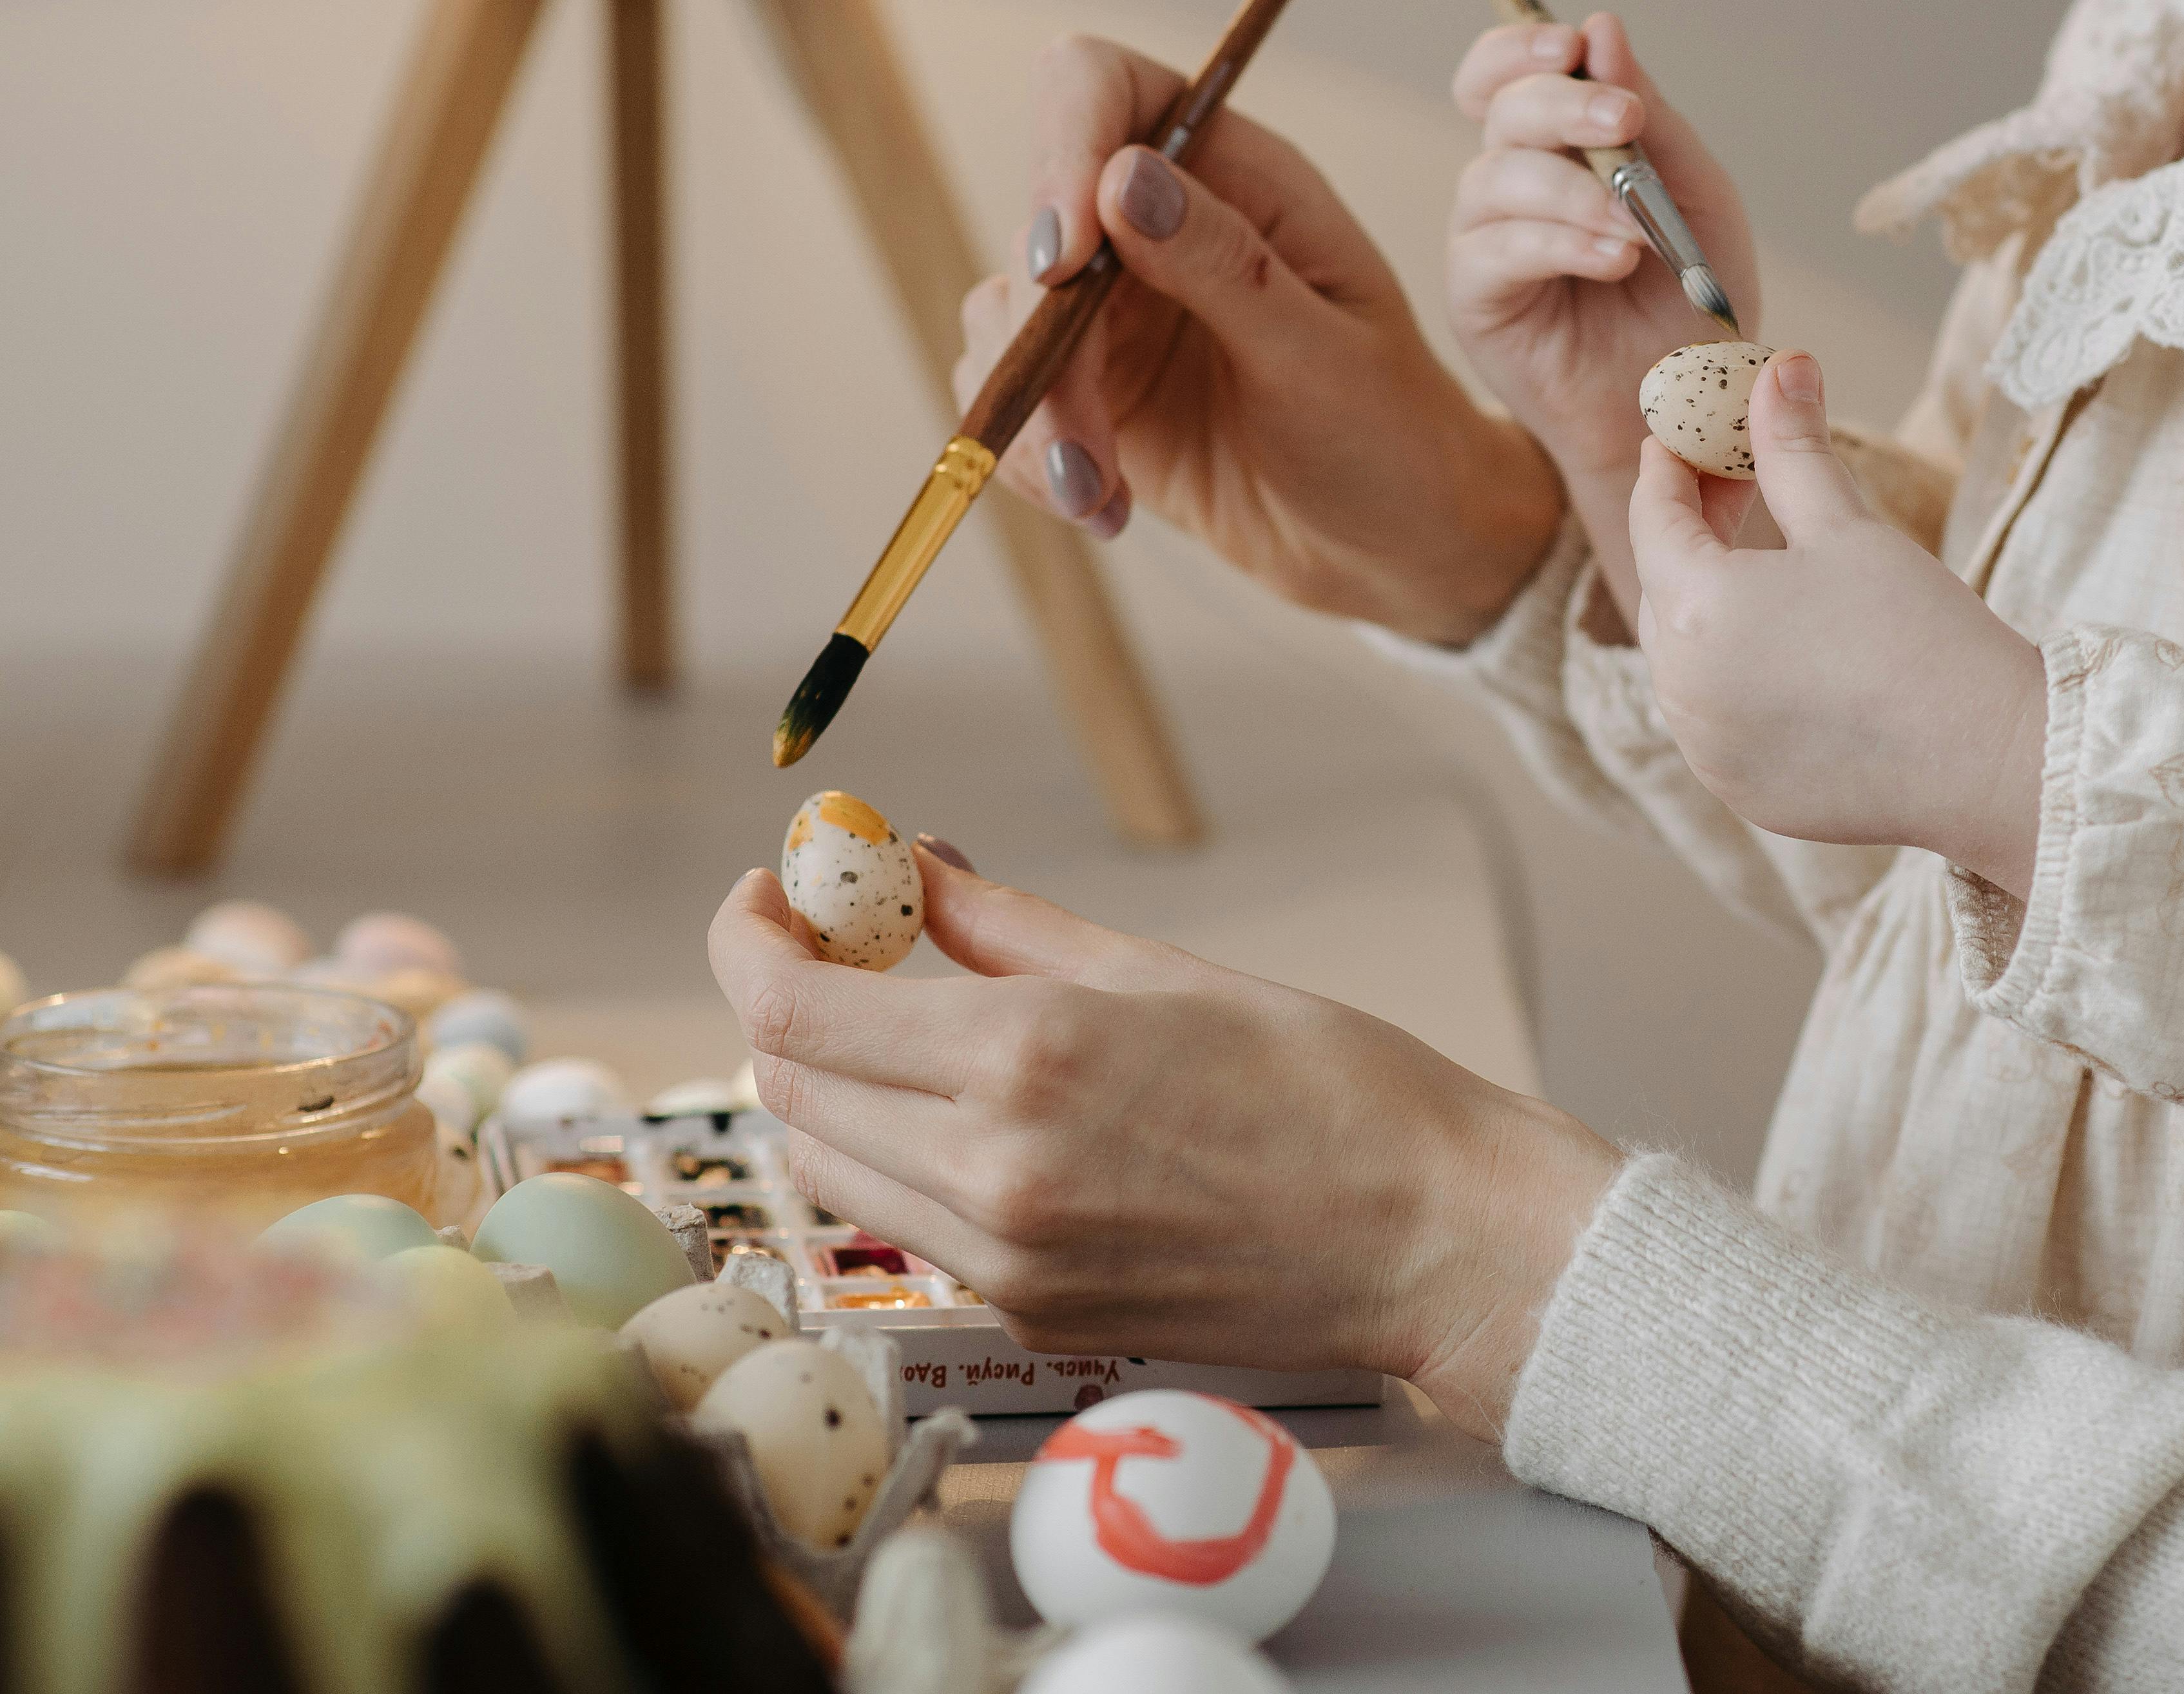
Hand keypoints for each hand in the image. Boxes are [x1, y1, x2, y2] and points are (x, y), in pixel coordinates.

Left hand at [709, 852, 1619, 1440]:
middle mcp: (992, 1172)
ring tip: (897, 1030)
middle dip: (788, 1005)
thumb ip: (1010, 926)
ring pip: (833, 1172)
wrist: (1430, 1238)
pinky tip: (969, 1113)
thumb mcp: (1165, 971)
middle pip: (793, 1090)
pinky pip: (914, 1231)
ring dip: (833, 1093)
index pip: (796, 1009)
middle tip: (836, 947)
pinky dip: (903, 1162)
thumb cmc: (1333, 1088)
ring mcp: (1006, 1261)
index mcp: (1025, 1060)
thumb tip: (910, 870)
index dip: (750, 939)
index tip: (770, 896)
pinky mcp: (1033, 1316)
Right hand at [958, 35, 1561, 643]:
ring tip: (1099, 497)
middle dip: (1044, 334)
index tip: (1063, 261)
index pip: (1104, 89)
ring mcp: (1116, 304)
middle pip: (1038, 217)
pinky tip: (1102, 507)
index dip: (1062, 148)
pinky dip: (1034, 453)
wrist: (1395, 542)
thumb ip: (1224, 265)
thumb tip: (1121, 176)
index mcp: (1237, 176)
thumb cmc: (1391, 434)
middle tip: (1087, 443)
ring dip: (1036, 412)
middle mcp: (1162, 222)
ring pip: (1006, 314)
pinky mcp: (1089, 382)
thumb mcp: (1322, 353)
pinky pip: (1009, 391)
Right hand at [1448, 14, 1757, 619]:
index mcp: (1557, 148)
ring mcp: (1486, 244)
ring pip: (1494, 178)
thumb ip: (1652, 118)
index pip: (1504, 73)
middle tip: (1626, 120)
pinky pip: (1496, 251)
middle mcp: (1510, 186)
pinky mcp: (1478, 303)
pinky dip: (1559, 243)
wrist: (1692, 409)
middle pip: (1500, 111)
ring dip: (1573, 189)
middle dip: (1563, 104)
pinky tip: (1614, 258)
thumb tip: (1599, 28)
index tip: (1573, 45)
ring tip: (1637, 227)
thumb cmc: (1692, 301)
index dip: (1522, 47)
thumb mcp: (1694, 194)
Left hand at [1629, 351, 2049, 889]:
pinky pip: (1714, 721)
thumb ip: (1793, 445)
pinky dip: (1732, 678)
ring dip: (1709, 609)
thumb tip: (1780, 364)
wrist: (1991, 759)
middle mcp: (1681, 692)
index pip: (1652, 520)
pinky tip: (1783, 650)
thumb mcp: (1847, 525)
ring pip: (1683, 662)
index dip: (1666, 469)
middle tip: (1732, 487)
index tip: (1684, 437)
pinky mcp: (1743, 793)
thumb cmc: (1919, 632)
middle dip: (1689, 535)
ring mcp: (1707, 752)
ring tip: (1764, 567)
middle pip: (1661, 591)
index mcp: (1694, 612)